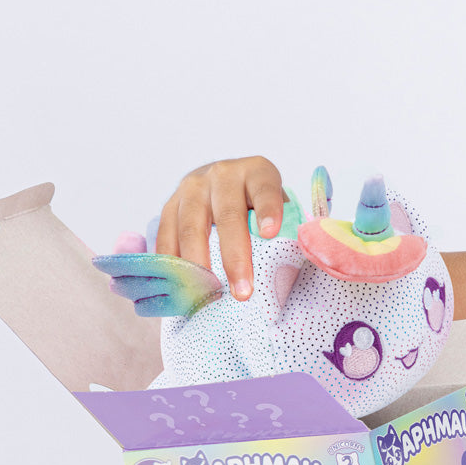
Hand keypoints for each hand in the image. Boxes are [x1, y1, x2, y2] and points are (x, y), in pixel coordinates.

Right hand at [155, 156, 286, 299]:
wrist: (222, 179)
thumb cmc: (259, 202)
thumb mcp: (279, 204)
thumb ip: (289, 225)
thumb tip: (298, 259)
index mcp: (257, 172)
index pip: (264, 189)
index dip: (268, 210)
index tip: (270, 233)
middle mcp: (223, 174)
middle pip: (227, 215)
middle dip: (235, 256)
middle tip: (243, 292)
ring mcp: (193, 187)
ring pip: (191, 226)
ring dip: (199, 264)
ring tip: (208, 293)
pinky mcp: (171, 202)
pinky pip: (167, 232)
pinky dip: (171, 260)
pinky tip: (179, 282)